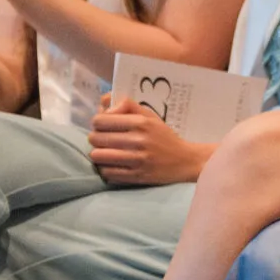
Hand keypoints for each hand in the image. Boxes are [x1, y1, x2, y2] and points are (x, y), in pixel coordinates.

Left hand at [88, 98, 211, 185]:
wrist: (184, 161)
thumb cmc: (163, 136)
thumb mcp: (150, 115)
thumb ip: (127, 105)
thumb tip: (103, 102)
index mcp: (140, 122)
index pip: (100, 120)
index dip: (98, 122)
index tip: (104, 126)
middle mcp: (138, 140)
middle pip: (95, 138)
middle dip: (96, 138)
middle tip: (104, 140)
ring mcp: (136, 160)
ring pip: (98, 156)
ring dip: (99, 154)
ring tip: (106, 152)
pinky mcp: (135, 176)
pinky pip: (106, 172)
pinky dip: (106, 168)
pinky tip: (113, 164)